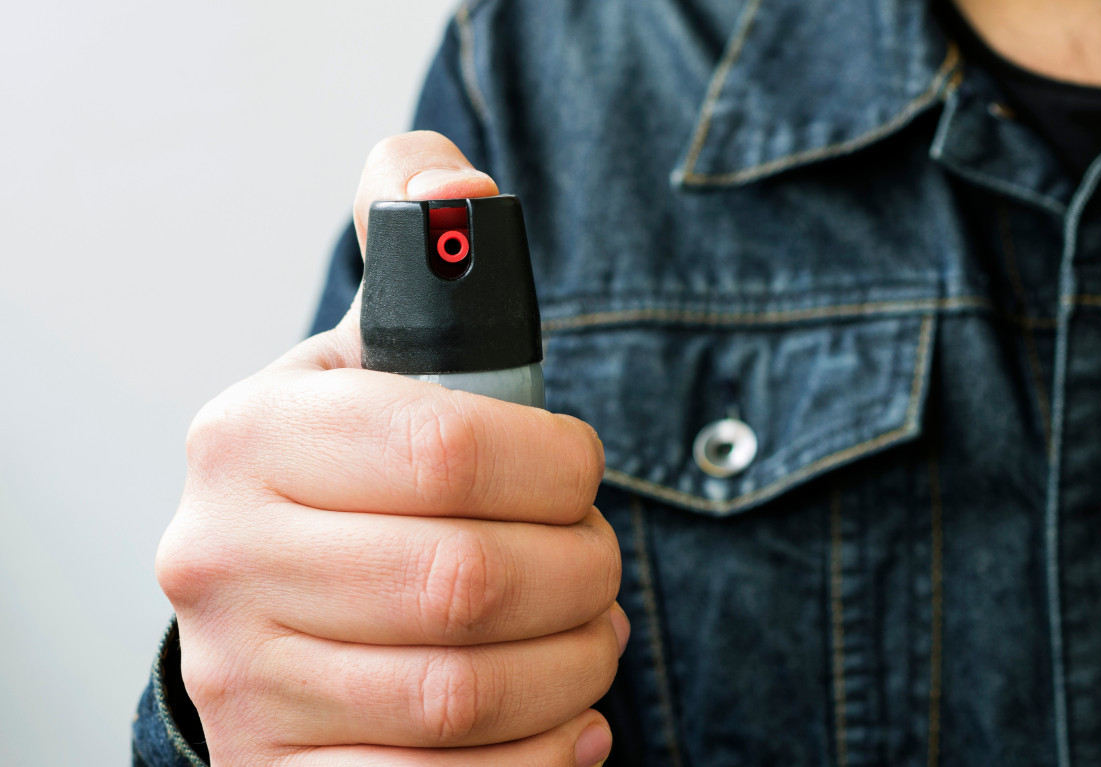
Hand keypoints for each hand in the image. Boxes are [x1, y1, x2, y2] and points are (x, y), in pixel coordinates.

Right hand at [156, 131, 624, 765]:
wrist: (274, 595)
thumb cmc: (357, 465)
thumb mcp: (373, 348)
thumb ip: (419, 245)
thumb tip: (457, 187)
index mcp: (250, 436)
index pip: (446, 446)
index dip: (556, 465)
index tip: (583, 471)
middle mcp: (221, 561)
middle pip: (467, 580)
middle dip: (580, 574)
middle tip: (599, 564)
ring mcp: (243, 682)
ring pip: (465, 694)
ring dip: (572, 666)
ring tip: (590, 635)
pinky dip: (536, 760)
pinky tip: (564, 722)